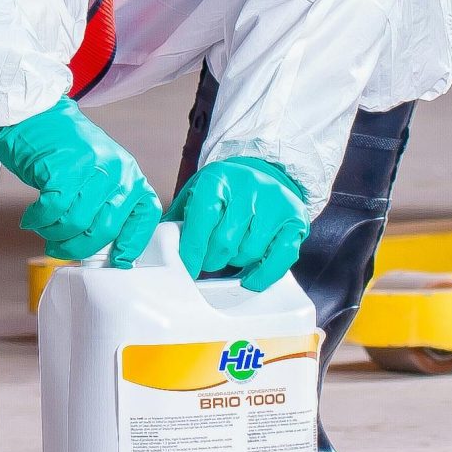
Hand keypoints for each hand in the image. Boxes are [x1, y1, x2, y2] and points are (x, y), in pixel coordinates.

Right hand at [0, 98, 161, 265]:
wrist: (34, 113)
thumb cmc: (63, 147)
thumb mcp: (98, 171)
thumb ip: (106, 202)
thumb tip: (102, 248)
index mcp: (129, 172)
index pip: (145, 214)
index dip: (133, 242)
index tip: (117, 259)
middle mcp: (115, 170)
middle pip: (105, 229)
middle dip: (78, 247)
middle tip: (58, 246)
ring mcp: (89, 168)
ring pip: (76, 223)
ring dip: (53, 233)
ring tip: (42, 228)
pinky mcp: (61, 168)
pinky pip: (52, 210)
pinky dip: (38, 220)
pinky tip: (31, 217)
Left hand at [170, 156, 308, 288]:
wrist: (264, 172)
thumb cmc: (225, 191)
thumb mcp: (197, 194)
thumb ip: (179, 220)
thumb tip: (156, 249)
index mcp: (217, 179)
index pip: (202, 222)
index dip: (192, 251)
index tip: (187, 269)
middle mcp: (248, 187)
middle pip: (225, 242)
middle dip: (213, 259)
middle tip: (209, 260)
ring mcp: (274, 202)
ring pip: (250, 252)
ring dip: (237, 262)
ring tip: (233, 252)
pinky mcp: (295, 218)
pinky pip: (280, 257)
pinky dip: (264, 275)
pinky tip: (252, 279)